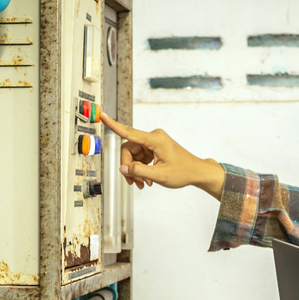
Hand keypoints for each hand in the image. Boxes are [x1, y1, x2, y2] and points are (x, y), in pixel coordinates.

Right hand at [99, 113, 225, 198]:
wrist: (196, 172)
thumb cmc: (183, 171)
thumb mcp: (159, 175)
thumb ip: (138, 171)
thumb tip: (123, 169)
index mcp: (155, 139)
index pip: (129, 132)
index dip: (113, 125)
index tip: (103, 116)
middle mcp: (153, 137)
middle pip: (128, 149)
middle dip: (129, 167)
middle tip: (134, 182)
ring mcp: (153, 142)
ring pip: (133, 155)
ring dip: (135, 170)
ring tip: (143, 183)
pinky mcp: (154, 148)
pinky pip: (140, 157)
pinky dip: (140, 168)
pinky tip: (146, 179)